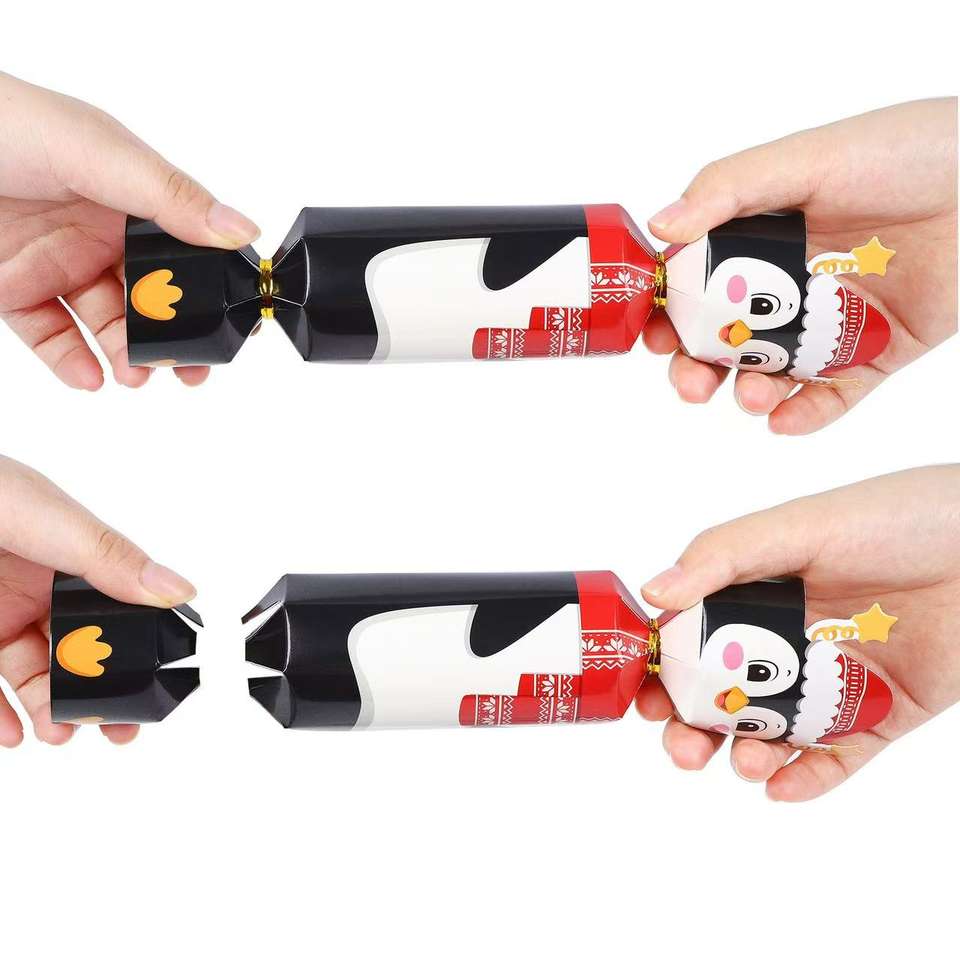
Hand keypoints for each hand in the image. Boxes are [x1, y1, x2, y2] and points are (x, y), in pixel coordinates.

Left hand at [0, 72, 259, 389]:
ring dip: (127, 355)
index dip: (211, 294)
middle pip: (152, 300)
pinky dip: (71, 361)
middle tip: (185, 368)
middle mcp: (101, 232)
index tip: (231, 330)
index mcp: (133, 196)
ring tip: (134, 373)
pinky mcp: (15, 288)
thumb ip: (169, 196)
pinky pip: (51, 335)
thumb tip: (240, 230)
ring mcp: (59, 262)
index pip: (188, 255)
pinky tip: (89, 375)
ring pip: (107, 325)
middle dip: (173, 339)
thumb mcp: (98, 152)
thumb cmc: (3, 121)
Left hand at [0, 455, 196, 745]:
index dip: (136, 653)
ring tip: (59, 730)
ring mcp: (1, 615)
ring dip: (52, 711)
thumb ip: (111, 559)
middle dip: (99, 695)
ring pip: (35, 677)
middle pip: (80, 654)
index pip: (118, 614)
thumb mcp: (52, 520)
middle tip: (115, 728)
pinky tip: (14, 731)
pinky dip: (0, 715)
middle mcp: (39, 590)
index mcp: (74, 559)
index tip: (153, 688)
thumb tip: (178, 589)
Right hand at [635, 465, 959, 799]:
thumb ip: (722, 558)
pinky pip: (837, 757)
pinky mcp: (882, 712)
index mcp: (759, 594)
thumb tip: (653, 594)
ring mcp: (834, 680)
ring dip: (746, 755)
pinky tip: (780, 784)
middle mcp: (789, 640)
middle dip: (695, 728)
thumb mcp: (798, 527)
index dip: (666, 672)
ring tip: (744, 761)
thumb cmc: (894, 518)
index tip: (644, 698)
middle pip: (726, 696)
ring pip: (774, 732)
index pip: (696, 640)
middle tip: (682, 748)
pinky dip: (806, 777)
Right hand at [644, 98, 957, 433]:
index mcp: (760, 238)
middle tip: (691, 384)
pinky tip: (783, 419)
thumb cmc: (902, 152)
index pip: (698, 285)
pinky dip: (805, 414)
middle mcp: (788, 285)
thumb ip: (728, 190)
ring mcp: (830, 322)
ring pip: (772, 373)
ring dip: (749, 393)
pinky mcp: (875, 350)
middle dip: (698, 368)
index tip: (652, 336)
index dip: (669, 314)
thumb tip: (660, 227)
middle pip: (725, 340)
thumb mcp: (804, 160)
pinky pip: (832, 394)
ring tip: (751, 396)